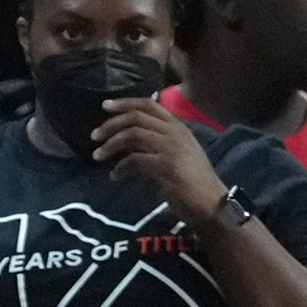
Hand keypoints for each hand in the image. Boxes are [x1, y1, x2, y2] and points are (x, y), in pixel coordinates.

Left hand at [88, 95, 228, 221]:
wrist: (212, 203)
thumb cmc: (193, 181)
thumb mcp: (176, 154)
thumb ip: (155, 143)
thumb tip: (126, 141)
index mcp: (179, 127)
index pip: (150, 105)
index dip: (125, 103)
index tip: (105, 106)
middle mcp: (176, 133)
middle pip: (137, 118)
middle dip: (112, 124)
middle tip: (95, 135)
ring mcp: (172, 148)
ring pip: (133, 135)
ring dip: (111, 145)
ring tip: (97, 156)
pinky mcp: (166, 166)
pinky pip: (135, 160)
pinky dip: (121, 168)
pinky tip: (115, 176)